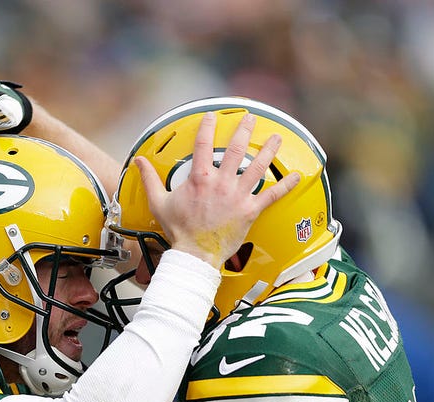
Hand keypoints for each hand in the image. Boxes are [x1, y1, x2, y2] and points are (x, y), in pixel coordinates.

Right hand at [136, 112, 300, 267]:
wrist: (195, 254)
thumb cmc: (179, 230)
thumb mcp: (159, 202)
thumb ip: (150, 179)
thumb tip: (138, 162)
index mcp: (199, 178)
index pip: (203, 144)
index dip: (208, 127)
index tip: (212, 117)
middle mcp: (221, 182)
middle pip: (236, 149)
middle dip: (245, 130)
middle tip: (250, 118)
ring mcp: (237, 195)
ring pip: (257, 166)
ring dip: (269, 150)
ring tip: (277, 138)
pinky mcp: (250, 210)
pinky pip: (271, 194)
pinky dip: (285, 185)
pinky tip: (296, 175)